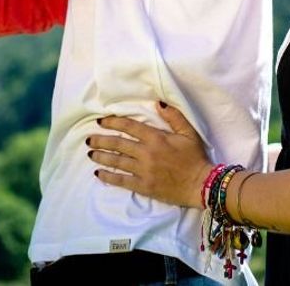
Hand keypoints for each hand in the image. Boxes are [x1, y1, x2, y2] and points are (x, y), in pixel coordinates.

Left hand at [86, 103, 212, 208]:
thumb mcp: (188, 133)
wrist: (201, 185)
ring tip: (90, 153)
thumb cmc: (195, 158)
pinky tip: (98, 173)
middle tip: (89, 139)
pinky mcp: (143, 186)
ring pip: (117, 162)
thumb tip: (158, 102)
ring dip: (101, 156)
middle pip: (118, 144)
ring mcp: (143, 171)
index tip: (101, 121)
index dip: (113, 122)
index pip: (129, 127)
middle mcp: (146, 153)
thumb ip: (174, 117)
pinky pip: (121, 181)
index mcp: (156, 138)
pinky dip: (108, 177)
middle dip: (101, 140)